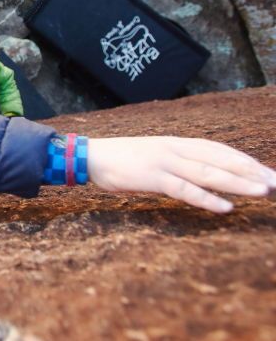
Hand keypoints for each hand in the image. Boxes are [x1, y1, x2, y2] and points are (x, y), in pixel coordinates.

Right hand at [88, 137, 275, 212]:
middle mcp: (174, 149)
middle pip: (220, 159)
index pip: (218, 149)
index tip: (266, 171)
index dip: (244, 160)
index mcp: (175, 143)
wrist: (91, 157)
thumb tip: (198, 175)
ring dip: (237, 183)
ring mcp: (164, 162)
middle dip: (250, 172)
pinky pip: (184, 189)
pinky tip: (225, 207)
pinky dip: (206, 198)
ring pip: (208, 172)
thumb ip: (176, 163)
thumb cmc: (121, 160)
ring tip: (263, 192)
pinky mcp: (152, 178)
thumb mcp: (153, 156)